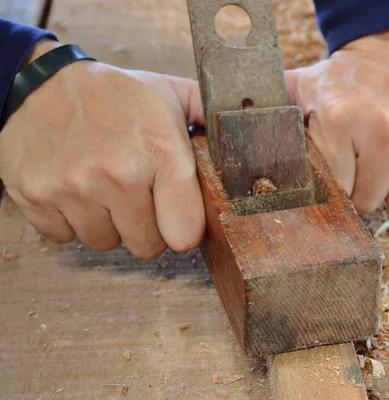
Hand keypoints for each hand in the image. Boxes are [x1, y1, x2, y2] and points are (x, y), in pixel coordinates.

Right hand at [0, 40, 205, 257]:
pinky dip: (71, 220)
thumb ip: (213, 117)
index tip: (175, 212)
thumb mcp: (172, 96)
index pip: (185, 235)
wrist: (42, 82)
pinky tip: (76, 188)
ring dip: (108, 223)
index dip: (182, 227)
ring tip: (104, 186)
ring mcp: (73, 186)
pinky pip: (65, 237)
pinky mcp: (35, 196)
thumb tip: (259, 119)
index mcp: (161, 152)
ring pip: (105, 243)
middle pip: (147, 246)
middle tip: (137, 193)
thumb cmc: (117, 95)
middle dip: (146, 226)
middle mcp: (118, 173)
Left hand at [286, 22, 388, 212]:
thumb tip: (222, 128)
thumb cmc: (344, 79)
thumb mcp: (301, 90)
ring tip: (387, 158)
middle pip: (373, 201)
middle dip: (365, 190)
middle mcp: (388, 127)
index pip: (340, 193)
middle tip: (364, 165)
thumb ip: (270, 115)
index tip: (341, 172)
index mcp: (343, 121)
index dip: (339, 188)